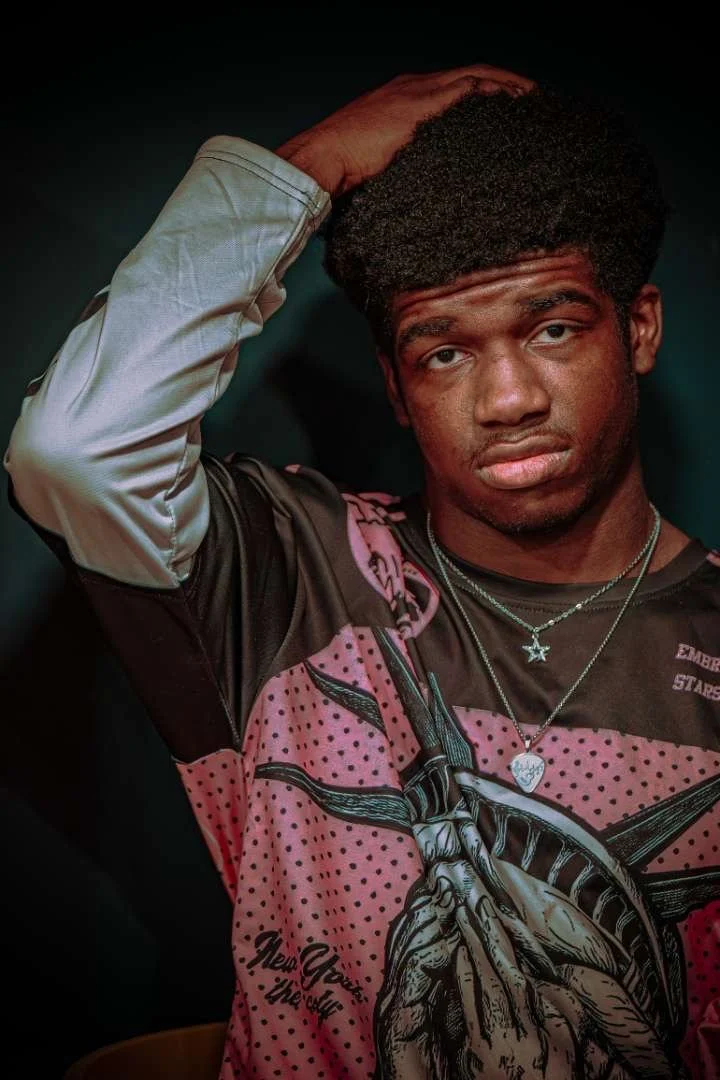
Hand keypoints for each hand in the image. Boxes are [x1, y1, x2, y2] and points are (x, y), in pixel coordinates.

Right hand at [275, 64, 534, 196]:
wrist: (321, 160)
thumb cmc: (339, 172)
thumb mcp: (377, 168)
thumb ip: (398, 170)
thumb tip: (412, 201)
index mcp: (401, 100)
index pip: (451, 89)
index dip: (480, 96)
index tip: (503, 111)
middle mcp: (412, 87)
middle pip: (470, 77)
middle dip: (503, 86)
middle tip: (531, 103)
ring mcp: (417, 92)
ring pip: (476, 77)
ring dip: (508, 87)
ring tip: (534, 102)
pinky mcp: (422, 103)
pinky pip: (471, 88)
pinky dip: (497, 91)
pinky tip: (517, 102)